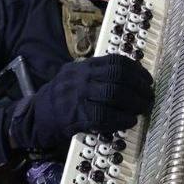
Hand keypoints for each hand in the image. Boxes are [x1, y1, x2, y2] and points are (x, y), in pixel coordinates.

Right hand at [6, 55, 153, 152]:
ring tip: (142, 110)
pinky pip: (103, 116)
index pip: (115, 62)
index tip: (147, 79)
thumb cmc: (59, 98)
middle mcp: (81, 78)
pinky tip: (128, 122)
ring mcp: (77, 96)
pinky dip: (119, 119)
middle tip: (149, 97)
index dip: (136, 70)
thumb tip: (130, 77)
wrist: (33, 117)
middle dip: (139, 88)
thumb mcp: (75, 77)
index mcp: (83, 67)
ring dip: (133, 104)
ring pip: (113, 95)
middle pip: (118, 78)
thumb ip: (97, 74)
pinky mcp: (76, 116)